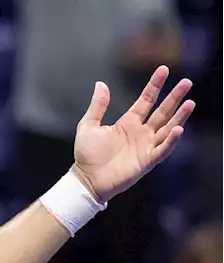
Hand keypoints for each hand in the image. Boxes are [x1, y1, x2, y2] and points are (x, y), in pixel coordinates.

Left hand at [72, 66, 193, 202]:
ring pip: (168, 128)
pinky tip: (178, 129)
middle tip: (187, 82)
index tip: (163, 69)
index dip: (155, 85)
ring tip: (190, 103)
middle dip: (174, 97)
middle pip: (162, 111)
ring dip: (180, 117)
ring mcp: (146, 146)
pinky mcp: (147, 161)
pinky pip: (162, 150)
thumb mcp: (88, 126)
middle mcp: (141, 132)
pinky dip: (171, 140)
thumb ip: (98, 106)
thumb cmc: (86, 155)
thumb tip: (101, 84)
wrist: (86, 180)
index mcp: (128, 122)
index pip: (146, 100)